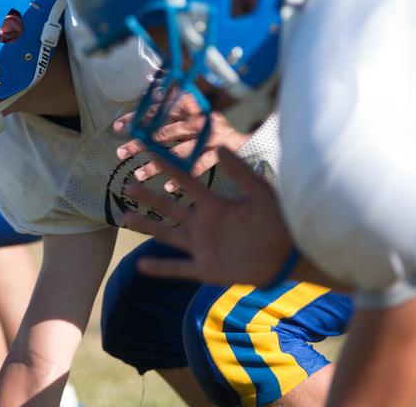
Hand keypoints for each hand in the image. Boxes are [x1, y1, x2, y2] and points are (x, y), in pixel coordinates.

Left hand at [115, 93, 248, 189]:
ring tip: (137, 174)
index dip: (137, 117)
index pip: (158, 110)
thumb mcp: (198, 108)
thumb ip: (177, 104)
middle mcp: (198, 120)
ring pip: (178, 152)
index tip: (118, 126)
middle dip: (140, 144)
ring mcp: (209, 137)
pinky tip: (168, 186)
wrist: (255, 134)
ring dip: (156, 165)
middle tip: (120, 153)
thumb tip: (153, 91)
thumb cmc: (218, 124)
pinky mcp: (220, 152)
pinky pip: (199, 166)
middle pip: (163, 133)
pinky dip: (183, 176)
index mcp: (191, 107)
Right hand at [120, 148, 293, 286]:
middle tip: (127, 186)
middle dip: (148, 197)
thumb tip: (221, 147)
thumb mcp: (260, 193)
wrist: (290, 257)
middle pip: (169, 208)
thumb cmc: (279, 222)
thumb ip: (241, 172)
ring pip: (167, 235)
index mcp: (215, 205)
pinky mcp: (206, 268)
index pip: (187, 183)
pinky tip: (141, 265)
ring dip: (146, 226)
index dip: (170, 169)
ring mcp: (202, 247)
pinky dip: (160, 268)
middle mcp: (203, 224)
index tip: (151, 153)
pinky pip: (178, 268)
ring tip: (124, 217)